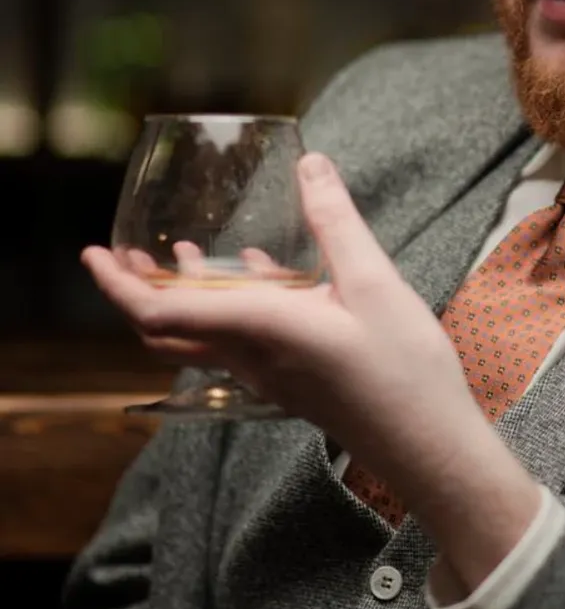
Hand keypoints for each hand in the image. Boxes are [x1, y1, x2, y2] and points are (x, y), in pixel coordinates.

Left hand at [82, 153, 540, 571]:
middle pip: (169, 329)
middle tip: (125, 252)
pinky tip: (261, 273)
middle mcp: (253, 357)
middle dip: (138, 290)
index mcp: (261, 329)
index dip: (119, 285)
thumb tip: (311, 165)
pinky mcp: (293, 380)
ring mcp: (271, 374)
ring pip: (204, 334)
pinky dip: (231, 304)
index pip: (162, 313)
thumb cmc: (402, 367)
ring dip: (184, 294)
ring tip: (180, 251)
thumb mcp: (374, 282)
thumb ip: (336, 222)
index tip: (94, 253)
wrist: (426, 444)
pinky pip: (240, 340)